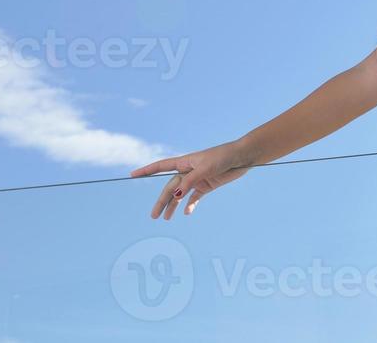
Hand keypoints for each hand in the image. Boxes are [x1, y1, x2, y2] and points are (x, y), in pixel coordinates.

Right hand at [130, 139, 250, 219]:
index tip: (133, 175)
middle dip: (161, 200)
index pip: (161, 166)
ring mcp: (197, 178)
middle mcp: (188, 171)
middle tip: (153, 216)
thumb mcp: (206, 168)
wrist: (243, 157)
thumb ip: (190, 181)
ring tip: (166, 219)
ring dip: (173, 206)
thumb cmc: (223, 157)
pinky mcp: (207, 185)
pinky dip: (190, 205)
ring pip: (181, 194)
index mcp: (185, 162)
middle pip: (170, 187)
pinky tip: (186, 213)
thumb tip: (175, 195)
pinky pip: (195, 197)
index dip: (147, 171)